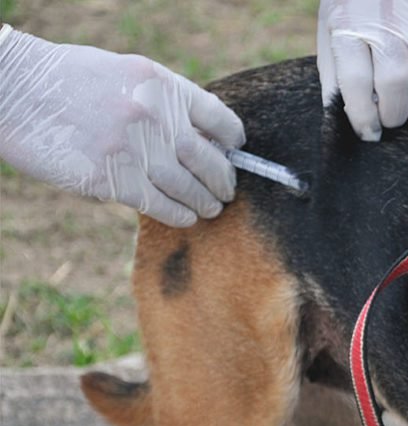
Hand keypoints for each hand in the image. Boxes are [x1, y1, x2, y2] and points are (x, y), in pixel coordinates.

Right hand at [0, 29, 244, 227]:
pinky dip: (177, 214)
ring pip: (187, 187)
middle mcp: (153, 116)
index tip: (234, 150)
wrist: (13, 89)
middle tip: (227, 190)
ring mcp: (132, 149)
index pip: (217, 117)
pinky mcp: (109, 179)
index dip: (232, 139)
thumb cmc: (69, 81)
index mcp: (161, 84)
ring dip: (205, 202)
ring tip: (210, 207)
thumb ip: (162, 103)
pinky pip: (157, 204)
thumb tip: (196, 144)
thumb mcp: (125, 74)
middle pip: (208, 159)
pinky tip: (186, 217)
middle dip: (224, 179)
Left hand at [317, 0, 407, 140]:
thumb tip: (353, 119)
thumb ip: (338, 76)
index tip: (368, 133)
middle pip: (396, 82)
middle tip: (391, 120)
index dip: (364, 118)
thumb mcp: (332, 33)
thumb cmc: (355, 7)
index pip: (358, 84)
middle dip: (394, 114)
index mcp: (349, 24)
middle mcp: (388, 19)